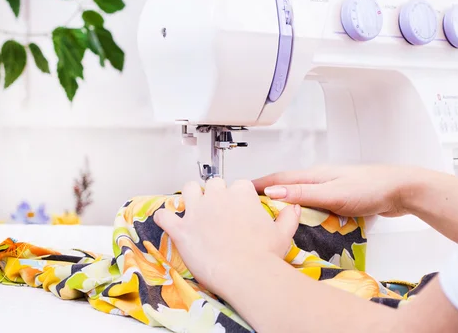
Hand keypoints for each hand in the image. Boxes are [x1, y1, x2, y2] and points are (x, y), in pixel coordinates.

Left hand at [154, 178, 300, 292]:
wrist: (246, 274)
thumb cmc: (264, 255)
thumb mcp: (283, 233)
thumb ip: (288, 217)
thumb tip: (293, 208)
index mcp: (241, 194)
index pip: (238, 185)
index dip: (237, 196)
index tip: (238, 207)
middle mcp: (218, 197)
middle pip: (213, 183)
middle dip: (214, 193)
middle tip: (217, 209)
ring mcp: (197, 211)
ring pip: (187, 189)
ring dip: (189, 196)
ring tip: (192, 207)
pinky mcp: (181, 229)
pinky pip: (164, 215)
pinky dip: (164, 217)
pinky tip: (168, 222)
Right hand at [252, 165, 415, 217]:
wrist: (401, 190)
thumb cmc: (370, 189)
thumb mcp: (332, 194)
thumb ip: (302, 194)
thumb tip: (272, 192)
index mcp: (314, 175)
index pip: (279, 178)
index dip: (258, 184)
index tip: (240, 191)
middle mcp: (319, 179)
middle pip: (287, 186)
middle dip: (267, 195)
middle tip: (251, 209)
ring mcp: (330, 188)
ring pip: (300, 196)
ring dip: (285, 204)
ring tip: (271, 218)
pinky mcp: (340, 199)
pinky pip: (313, 204)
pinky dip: (302, 212)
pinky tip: (302, 223)